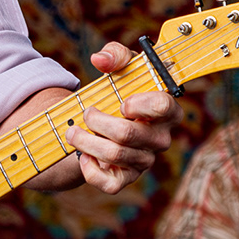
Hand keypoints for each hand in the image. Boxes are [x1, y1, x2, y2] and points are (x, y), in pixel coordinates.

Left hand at [64, 41, 177, 192]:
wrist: (108, 117)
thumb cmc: (121, 89)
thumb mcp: (121, 66)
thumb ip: (114, 55)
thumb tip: (100, 59)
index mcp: (167, 110)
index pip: (165, 107)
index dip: (140, 104)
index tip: (122, 102)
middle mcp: (160, 138)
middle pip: (127, 134)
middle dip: (97, 122)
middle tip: (86, 113)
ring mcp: (145, 160)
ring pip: (114, 155)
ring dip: (85, 141)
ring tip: (72, 131)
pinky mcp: (126, 178)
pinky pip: (110, 183)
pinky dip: (90, 169)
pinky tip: (84, 155)